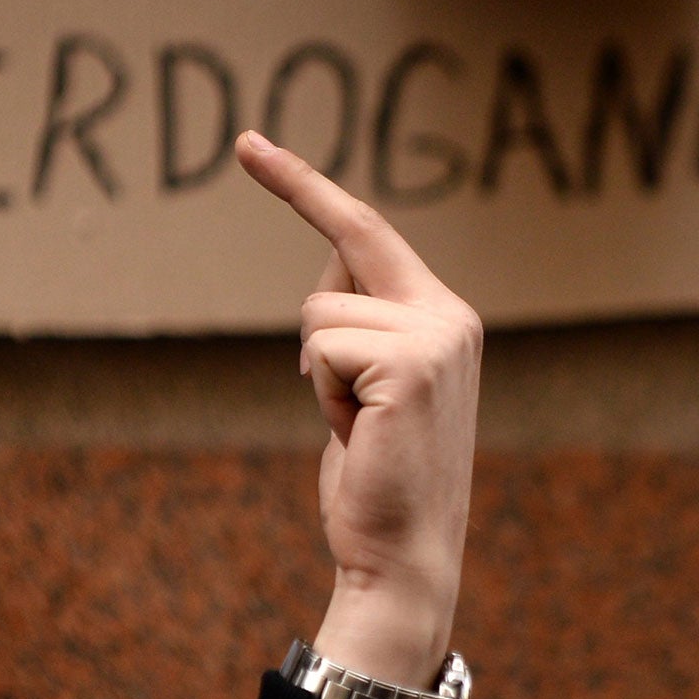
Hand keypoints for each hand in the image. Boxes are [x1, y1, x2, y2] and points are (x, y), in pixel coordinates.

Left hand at [236, 130, 480, 690]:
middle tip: (245, 142)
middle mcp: (452, 317)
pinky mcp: (411, 363)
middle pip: (349, 242)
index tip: (251, 145)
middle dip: (298, 190)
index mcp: (446, 319)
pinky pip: (319, 347)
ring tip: (353, 427)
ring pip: (318, 312)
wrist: (402, 556)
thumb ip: (360, 331)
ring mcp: (438, 336)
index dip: (307, 186)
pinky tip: (354, 434)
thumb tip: (329, 280)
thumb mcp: (366, 393)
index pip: (370, 235)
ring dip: (316, 376)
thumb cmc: (375, 484)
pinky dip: (320, 395)